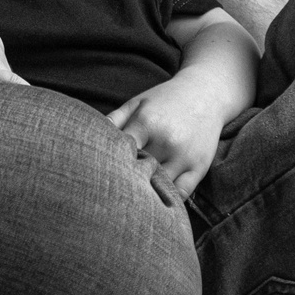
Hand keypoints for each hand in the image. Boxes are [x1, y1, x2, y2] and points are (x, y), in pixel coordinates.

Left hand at [106, 76, 230, 197]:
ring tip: (129, 201)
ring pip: (158, 187)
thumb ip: (113, 120)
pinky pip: (180, 194)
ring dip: (145, 194)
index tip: (98, 176)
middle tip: (108, 195)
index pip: (119, 154)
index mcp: (146, 123)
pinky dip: (166, 199)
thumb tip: (88, 136)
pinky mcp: (199, 168)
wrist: (206, 93)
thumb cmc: (165, 99)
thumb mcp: (137, 103)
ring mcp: (184, 157)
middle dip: (123, 183)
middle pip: (137, 174)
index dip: (107, 166)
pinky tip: (155, 201)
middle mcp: (166, 141)